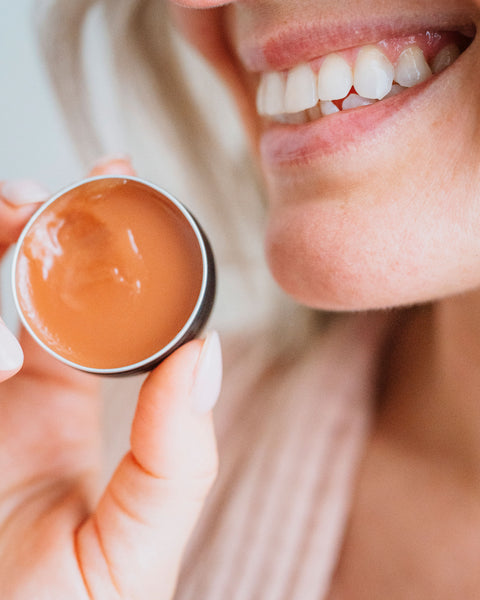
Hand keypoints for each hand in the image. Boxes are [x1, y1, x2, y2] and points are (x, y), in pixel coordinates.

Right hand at [0, 158, 220, 599]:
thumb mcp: (136, 544)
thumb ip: (177, 457)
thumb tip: (208, 353)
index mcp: (65, 409)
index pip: (84, 307)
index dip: (100, 247)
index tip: (118, 184)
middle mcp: (11, 391)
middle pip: (17, 279)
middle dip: (34, 224)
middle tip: (51, 194)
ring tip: (19, 225)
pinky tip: (0, 357)